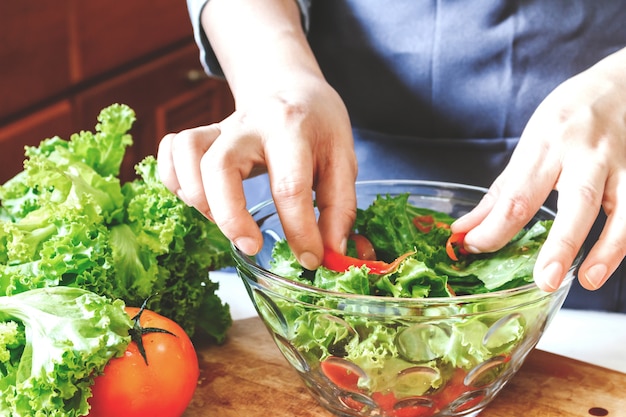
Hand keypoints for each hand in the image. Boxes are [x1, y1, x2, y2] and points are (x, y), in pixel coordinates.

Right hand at [157, 75, 357, 269]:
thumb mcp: (343, 159)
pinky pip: (170, 149)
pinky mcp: (203, 134)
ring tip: (221, 220)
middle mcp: (250, 124)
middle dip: (231, 217)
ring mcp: (221, 126)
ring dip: (197, 196)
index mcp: (292, 128)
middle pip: (219, 166)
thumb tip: (330, 253)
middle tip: (251, 246)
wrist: (291, 86)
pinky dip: (174, 178)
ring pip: (187, 153)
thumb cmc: (318, 126)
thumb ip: (340, 208)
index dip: (299, 231)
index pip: (289, 186)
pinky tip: (199, 199)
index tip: (309, 258)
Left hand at [452, 48, 625, 291]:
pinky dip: (625, 239)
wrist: (625, 81)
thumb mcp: (532, 142)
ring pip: (622, 208)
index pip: (517, 193)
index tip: (475, 248)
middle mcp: (586, 152)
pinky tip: (609, 263)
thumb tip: (467, 229)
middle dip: (560, 242)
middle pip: (576, 199)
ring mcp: (622, 161)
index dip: (494, 227)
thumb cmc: (571, 115)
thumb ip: (504, 190)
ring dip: (607, 248)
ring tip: (588, 280)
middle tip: (545, 279)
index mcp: (546, 144)